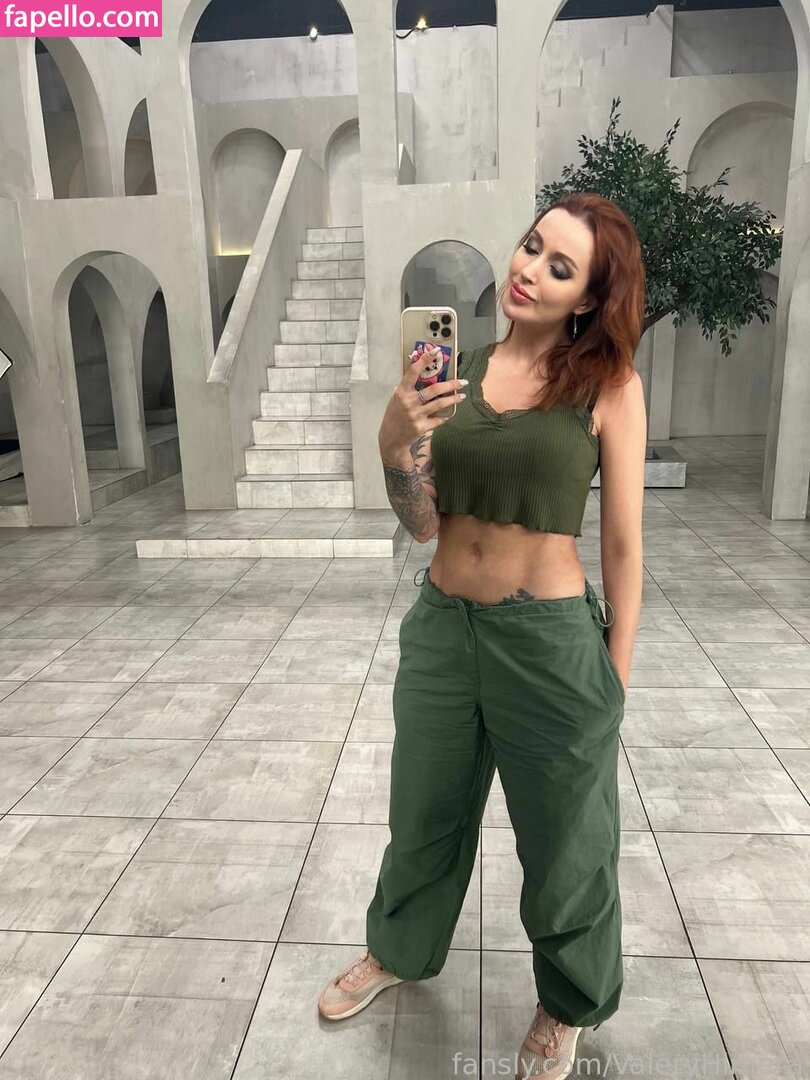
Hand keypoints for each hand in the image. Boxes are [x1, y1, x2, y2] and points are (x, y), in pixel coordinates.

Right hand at [378, 347, 465, 462]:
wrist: (391, 438)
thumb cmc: (395, 414)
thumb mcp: (397, 398)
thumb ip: (408, 387)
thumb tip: (423, 372)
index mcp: (401, 392)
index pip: (413, 372)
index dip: (424, 360)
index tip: (436, 351)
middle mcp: (409, 402)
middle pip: (434, 390)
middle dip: (451, 384)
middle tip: (462, 381)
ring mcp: (415, 415)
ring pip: (439, 404)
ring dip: (453, 399)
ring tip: (461, 395)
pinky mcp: (421, 427)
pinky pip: (438, 419)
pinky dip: (445, 416)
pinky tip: (450, 412)